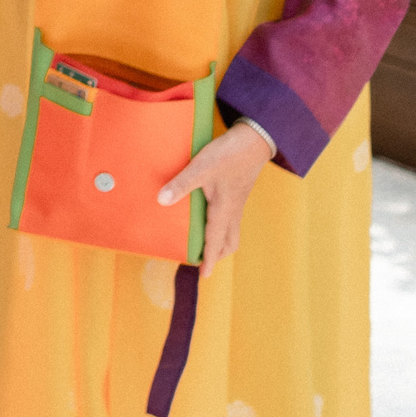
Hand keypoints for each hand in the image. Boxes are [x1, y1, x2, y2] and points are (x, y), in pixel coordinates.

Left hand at [157, 121, 272, 266]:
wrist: (254, 140)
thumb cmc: (229, 155)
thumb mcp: (201, 168)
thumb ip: (181, 184)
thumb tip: (161, 201)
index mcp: (224, 210)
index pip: (215, 242)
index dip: (209, 260)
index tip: (204, 276)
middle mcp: (233, 211)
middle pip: (228, 242)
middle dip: (216, 254)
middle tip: (201, 260)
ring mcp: (237, 202)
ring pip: (232, 231)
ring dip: (220, 241)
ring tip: (205, 243)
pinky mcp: (237, 193)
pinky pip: (231, 219)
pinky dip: (222, 227)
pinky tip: (210, 217)